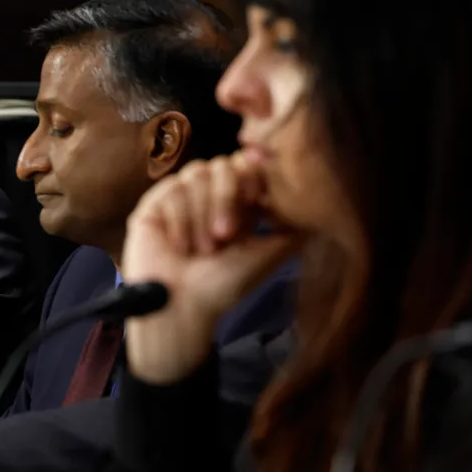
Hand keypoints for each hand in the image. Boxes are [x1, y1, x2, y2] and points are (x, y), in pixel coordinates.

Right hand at [122, 153, 302, 383]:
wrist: (183, 307)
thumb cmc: (224, 286)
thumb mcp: (270, 253)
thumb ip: (295, 226)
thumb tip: (317, 201)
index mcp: (236, 204)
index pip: (248, 165)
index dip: (254, 177)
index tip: (258, 205)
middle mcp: (207, 197)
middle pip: (225, 164)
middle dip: (228, 198)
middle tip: (226, 236)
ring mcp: (179, 198)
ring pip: (198, 174)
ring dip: (203, 213)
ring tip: (203, 249)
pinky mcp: (153, 205)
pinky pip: (172, 189)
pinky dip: (181, 219)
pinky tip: (180, 246)